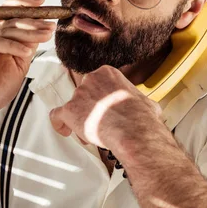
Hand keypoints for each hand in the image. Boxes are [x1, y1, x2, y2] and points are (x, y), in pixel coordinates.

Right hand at [0, 0, 54, 127]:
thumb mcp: (19, 64)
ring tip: (45, 35)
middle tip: (50, 25)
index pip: (10, 11)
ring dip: (28, 32)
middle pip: (11, 18)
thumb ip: (27, 46)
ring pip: (6, 29)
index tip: (43, 2)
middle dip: (34, 21)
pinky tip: (25, 50)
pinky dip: (12, 46)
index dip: (25, 3)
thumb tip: (42, 29)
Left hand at [49, 65, 164, 154]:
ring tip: (92, 134)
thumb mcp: (146, 101)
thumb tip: (149, 108)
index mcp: (108, 73)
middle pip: (84, 93)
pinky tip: (66, 131)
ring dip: (81, 119)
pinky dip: (60, 124)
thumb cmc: (141, 118)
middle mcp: (90, 79)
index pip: (97, 83)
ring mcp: (79, 94)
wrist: (132, 131)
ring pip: (73, 106)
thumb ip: (138, 100)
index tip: (105, 108)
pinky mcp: (69, 110)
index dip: (100, 98)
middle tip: (99, 122)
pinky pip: (57, 115)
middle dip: (90, 108)